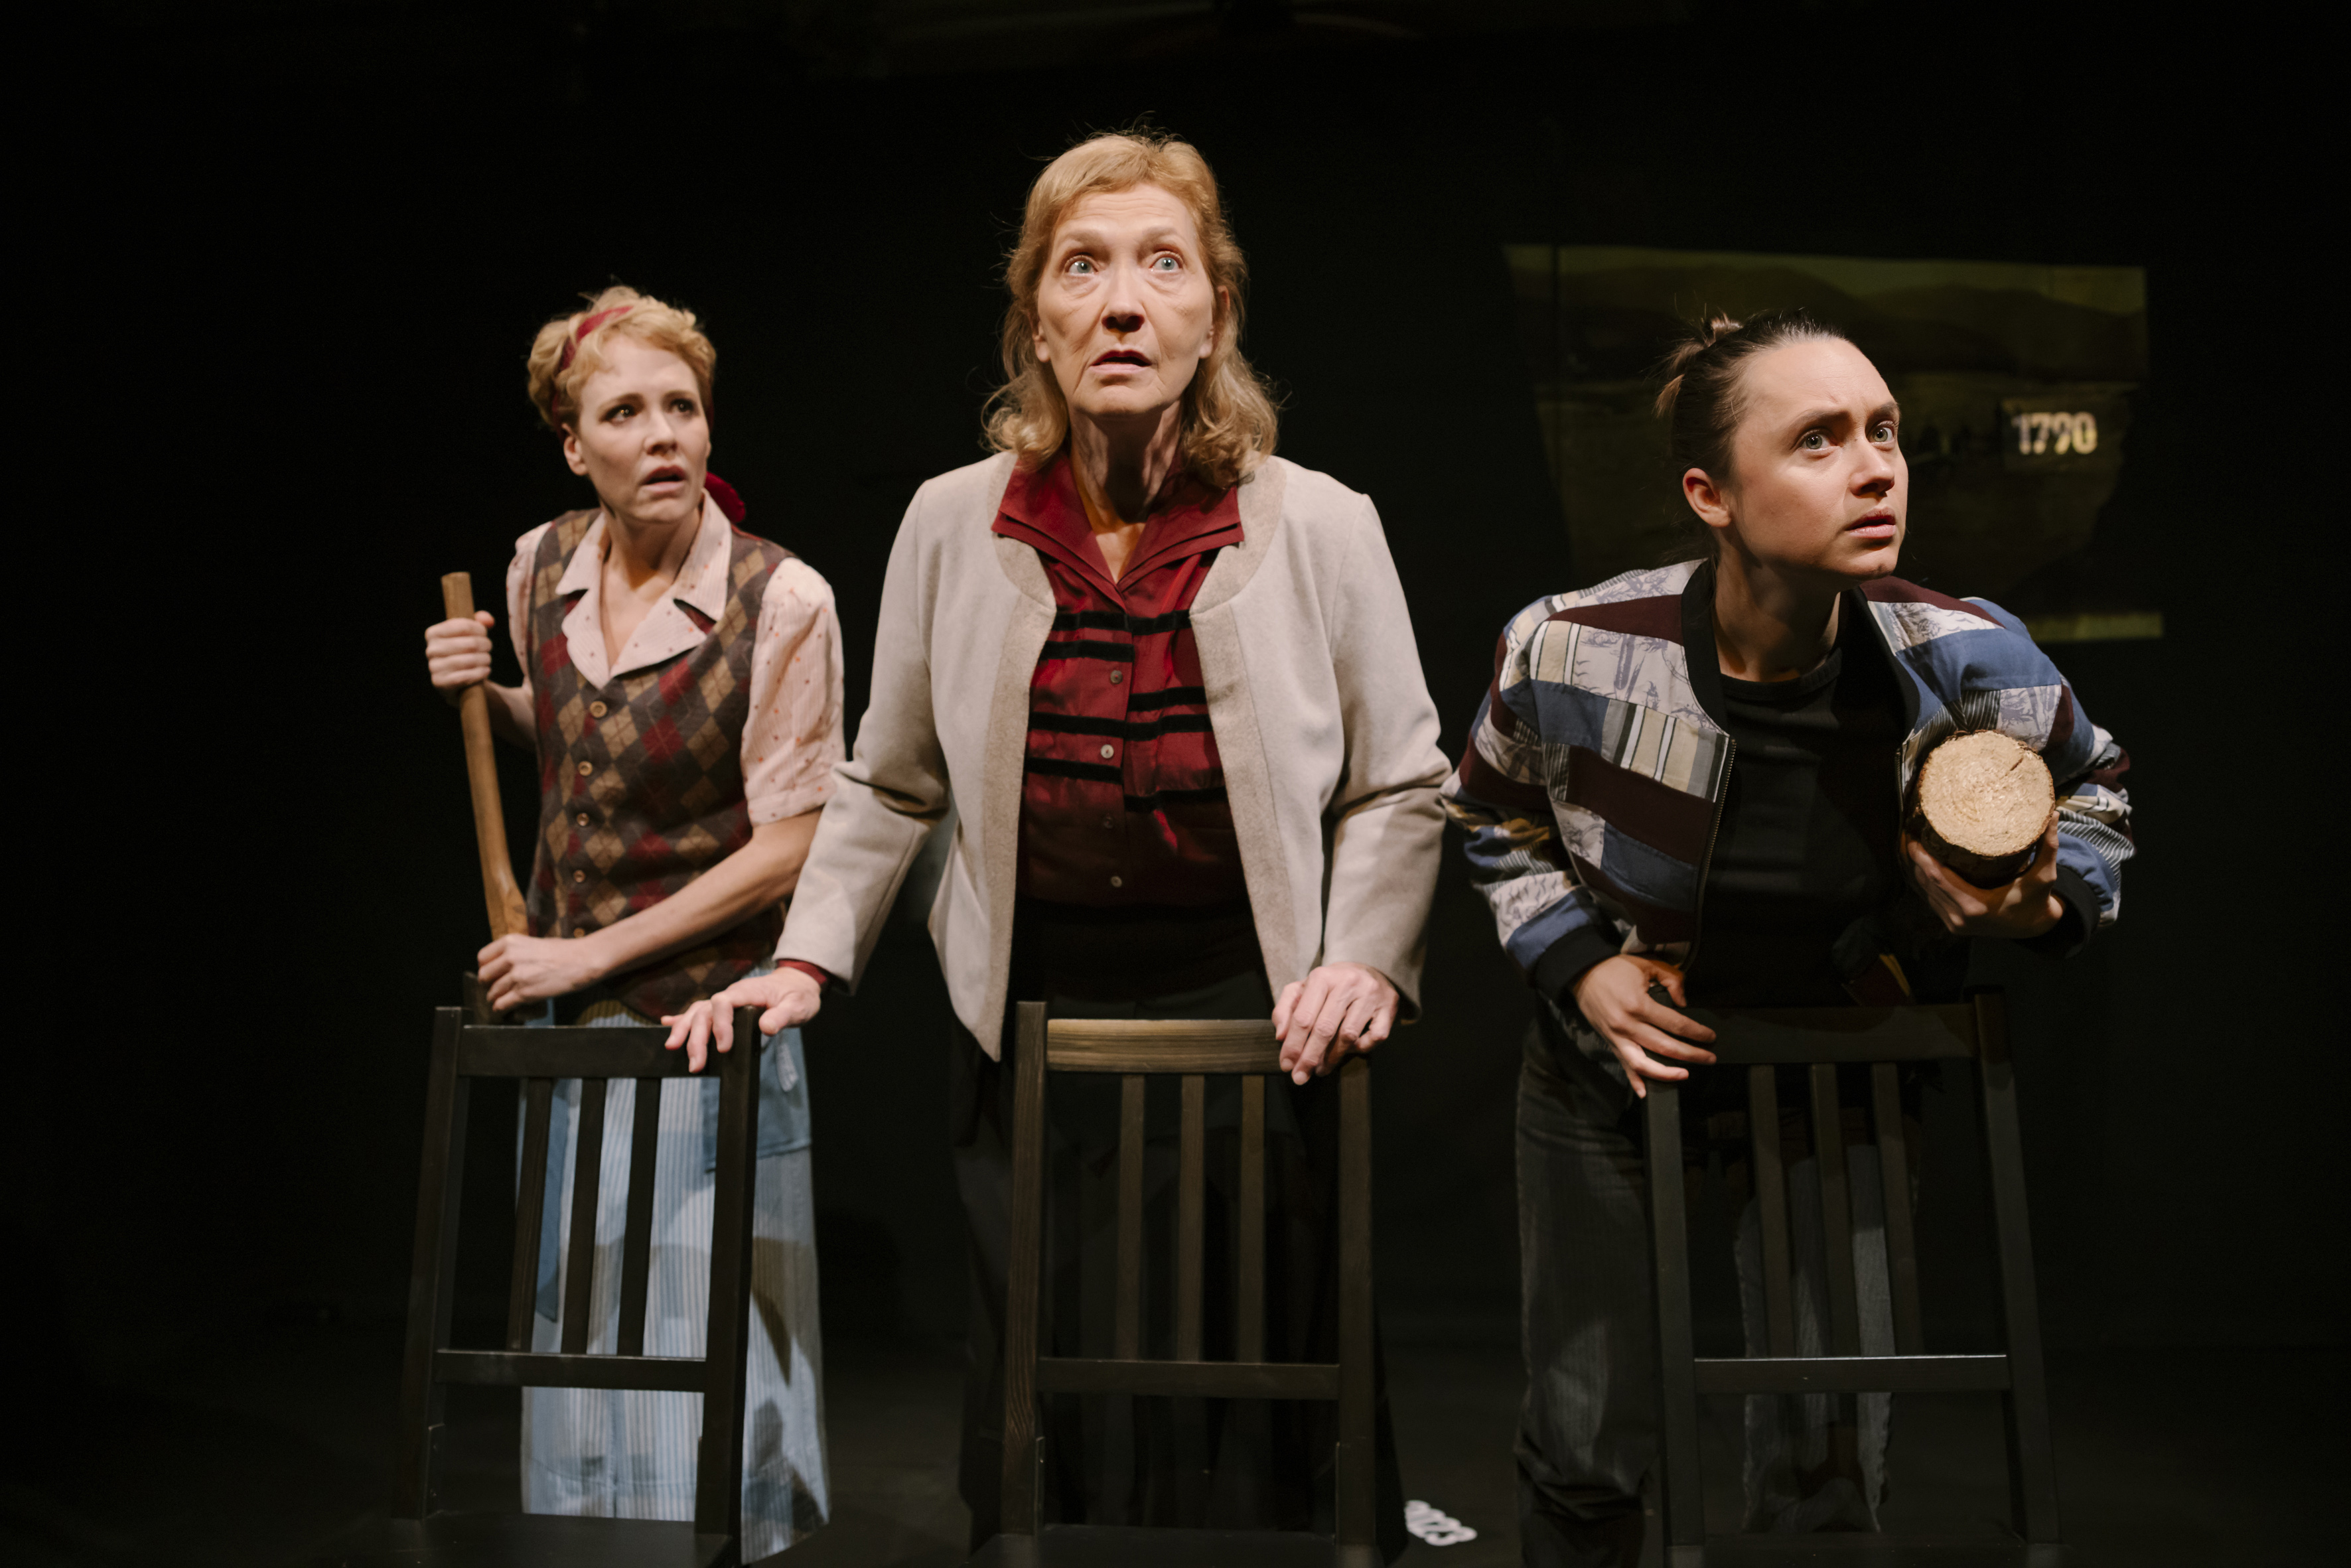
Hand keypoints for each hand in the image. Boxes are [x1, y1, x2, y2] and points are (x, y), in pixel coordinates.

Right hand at [426, 610, 496, 701]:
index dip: (480, 629)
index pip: (463, 626)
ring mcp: (434, 667)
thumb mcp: (471, 634)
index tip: (484, 634)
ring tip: (487, 660)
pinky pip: (465, 677)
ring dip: (485, 660)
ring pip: (470, 660)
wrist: (459, 681)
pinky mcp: (440, 683)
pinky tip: (485, 671)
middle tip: (488, 648)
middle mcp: (430, 650)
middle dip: (485, 645)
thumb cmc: (465, 652)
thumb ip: (481, 621)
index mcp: (433, 633)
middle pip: (470, 643)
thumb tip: (488, 620)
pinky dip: (480, 673)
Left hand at [479, 933, 609, 1012]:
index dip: (487, 968)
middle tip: (498, 988)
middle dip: (489, 984)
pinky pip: (501, 1004)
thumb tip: (505, 964)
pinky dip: (502, 1009)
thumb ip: (516, 952)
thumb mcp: (534, 943)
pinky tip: (507, 1009)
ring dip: (496, 998)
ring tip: (505, 1000)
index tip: (493, 974)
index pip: (482, 958)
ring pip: (492, 993)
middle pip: (484, 976)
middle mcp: (510, 957)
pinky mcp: (524, 993)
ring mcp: (516, 976)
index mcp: (510, 942)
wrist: (582, 961)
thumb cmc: (564, 951)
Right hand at [662, 970, 822, 1072]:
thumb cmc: (798, 995)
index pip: (724, 1003)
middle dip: (697, 1037)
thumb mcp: (798, 1006)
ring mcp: (725, 1001)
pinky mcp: (724, 1009)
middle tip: (695, 1063)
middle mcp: (731, 994)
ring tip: (673, 1049)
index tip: (724, 1048)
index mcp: (747, 991)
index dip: (720, 1024)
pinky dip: (682, 1018)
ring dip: (685, 1030)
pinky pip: (699, 1011)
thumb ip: (782, 1016)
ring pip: (698, 1013)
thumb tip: (766, 1027)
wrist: (796, 984)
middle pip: (706, 1011)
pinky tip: (667, 1025)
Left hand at [1273, 962, 1397, 1085]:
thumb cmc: (1330, 985)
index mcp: (1322, 977)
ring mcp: (1371, 995)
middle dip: (1310, 1057)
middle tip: (1301, 1076)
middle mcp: (1348, 983)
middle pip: (1325, 1029)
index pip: (1304, 1017)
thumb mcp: (1303, 988)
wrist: (1368, 968)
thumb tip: (1281, 1036)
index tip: (1287, 1065)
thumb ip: (1286, 1009)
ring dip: (1332, 1057)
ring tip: (1320, 1068)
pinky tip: (1349, 1051)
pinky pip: (1374, 1037)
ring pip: (1349, 1036)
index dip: (1293, 1045)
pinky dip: (1361, 1048)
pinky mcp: (1389, 1007)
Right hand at [1569, 955, 1716, 1099]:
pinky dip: (1634, 1081)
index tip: (1710, 1036)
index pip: (1676, 1024)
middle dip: (1692, 1054)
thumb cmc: (1615, 968)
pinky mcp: (1610, 1042)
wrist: (1582, 973)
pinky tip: (1645, 1093)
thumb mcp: (1647, 964)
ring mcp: (1617, 1036)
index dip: (1697, 1032)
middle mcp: (1628, 1025)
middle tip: (1709, 1058)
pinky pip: (1623, 1065)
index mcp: (1639, 1004)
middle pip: (1665, 1047)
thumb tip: (1684, 1003)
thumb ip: (1671, 980)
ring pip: (1644, 1064)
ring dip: (1666, 1073)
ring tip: (1685, 1074)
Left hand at [1905, 820, 2062, 939]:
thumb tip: (2053, 813)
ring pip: (1926, 892)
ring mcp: (1954, 924)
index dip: (1922, 858)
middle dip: (1915, 860)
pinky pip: (1932, 900)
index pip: (1938, 878)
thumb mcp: (2045, 875)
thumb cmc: (2038, 900)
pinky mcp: (1952, 925)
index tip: (1913, 838)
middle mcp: (1959, 918)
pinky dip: (1925, 882)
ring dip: (1917, 870)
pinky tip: (1921, 865)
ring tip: (1912, 845)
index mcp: (1976, 907)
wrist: (2035, 928)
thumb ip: (2048, 846)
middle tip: (1909, 834)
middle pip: (1927, 883)